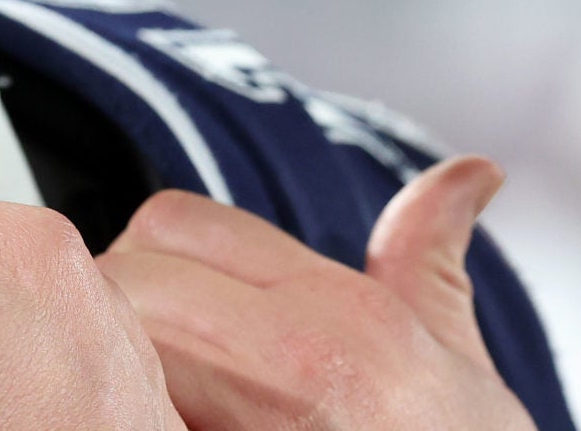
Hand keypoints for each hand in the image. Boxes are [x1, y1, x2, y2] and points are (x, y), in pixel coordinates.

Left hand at [98, 155, 533, 430]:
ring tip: (133, 401)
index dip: (156, 260)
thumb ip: (430, 264)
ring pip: (118, 345)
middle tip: (132, 364)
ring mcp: (262, 422)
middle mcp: (304, 358)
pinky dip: (122, 416)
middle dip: (116, 313)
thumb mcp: (461, 370)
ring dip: (111, 369)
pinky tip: (146, 426)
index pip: (176, 221)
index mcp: (348, 316)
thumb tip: (470, 175)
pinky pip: (132, 416)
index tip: (165, 312)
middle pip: (129, 277)